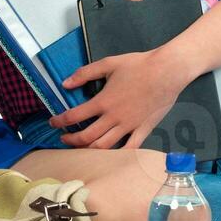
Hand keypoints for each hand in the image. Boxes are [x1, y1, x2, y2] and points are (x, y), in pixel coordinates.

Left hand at [53, 47, 189, 148]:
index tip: (53, 123)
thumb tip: (65, 84)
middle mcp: (114, 118)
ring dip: (88, 149)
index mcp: (103, 101)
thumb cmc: (138, 65)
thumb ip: (85, 73)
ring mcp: (129, 126)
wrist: (167, 71)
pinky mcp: (143, 130)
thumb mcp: (108, 63)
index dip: (60, 121)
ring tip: (80, 147)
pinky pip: (129, 149)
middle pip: (87, 137)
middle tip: (64, 138)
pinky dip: (117, 155)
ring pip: (105, 147)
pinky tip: (108, 156)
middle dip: (71, 140)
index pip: (75, 116)